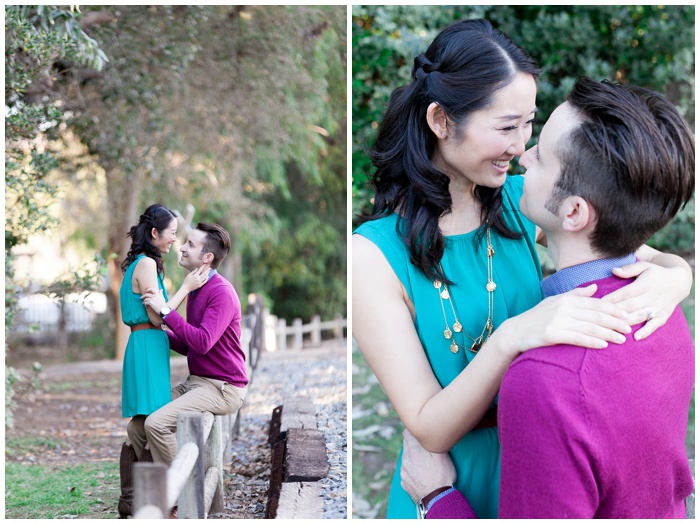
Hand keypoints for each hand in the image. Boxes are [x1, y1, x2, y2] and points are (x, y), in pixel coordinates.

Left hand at [141, 288, 165, 311]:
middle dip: (143, 296)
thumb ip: (161, 293)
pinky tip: (145, 306)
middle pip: (146, 294)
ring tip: (143, 303)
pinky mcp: (150, 303)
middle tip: (141, 298)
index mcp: (157, 294)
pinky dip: (144, 304)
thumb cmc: (163, 304)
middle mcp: (155, 296)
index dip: (147, 289)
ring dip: (143, 301)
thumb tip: (161, 289)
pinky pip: (145, 303)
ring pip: (145, 299)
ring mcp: (152, 299)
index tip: (145, 291)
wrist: (163, 310)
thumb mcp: (162, 297)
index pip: (151, 289)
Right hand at [181, 264, 209, 292]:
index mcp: (195, 275)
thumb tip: (197, 268)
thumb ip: (193, 271)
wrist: (186, 288)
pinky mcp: (200, 285)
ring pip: (205, 277)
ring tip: (209, 271)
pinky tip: (207, 276)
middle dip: (207, 270)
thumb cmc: (186, 281)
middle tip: (209, 268)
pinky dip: (207, 279)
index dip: (203, 267)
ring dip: (207, 274)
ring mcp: (200, 282)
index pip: (200, 270)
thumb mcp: (189, 275)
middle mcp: (198, 279)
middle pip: (204, 273)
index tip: (205, 264)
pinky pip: (205, 281)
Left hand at [400, 429, 455, 503]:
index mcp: (413, 451)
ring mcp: (403, 472)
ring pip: (405, 458)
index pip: (407, 433)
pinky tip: (420, 473)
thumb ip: (431, 442)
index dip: (413, 431)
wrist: (437, 499)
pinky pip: (405, 471)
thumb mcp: (442, 455)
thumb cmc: (442, 476)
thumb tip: (426, 433)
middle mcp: (405, 460)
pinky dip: (411, 469)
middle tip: (423, 446)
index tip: (420, 433)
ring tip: (423, 462)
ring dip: (411, 457)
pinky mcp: (404, 482)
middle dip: (412, 443)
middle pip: (405, 445)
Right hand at [496, 283, 631, 355]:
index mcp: (566, 299)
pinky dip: (592, 342)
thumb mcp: (555, 301)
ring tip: (622, 340)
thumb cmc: (537, 317)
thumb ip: (576, 294)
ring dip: (608, 334)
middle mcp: (563, 307)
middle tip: (630, 329)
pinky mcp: (552, 333)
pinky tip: (603, 346)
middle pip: (596, 315)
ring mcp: (557, 320)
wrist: (515, 332)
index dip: (613, 310)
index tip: (627, 316)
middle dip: (615, 322)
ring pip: (589, 327)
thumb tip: (595, 287)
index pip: (595, 304)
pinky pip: (577, 338)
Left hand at [604, 261, 689, 339]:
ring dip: (627, 323)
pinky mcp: (663, 316)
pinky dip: (646, 332)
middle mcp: (651, 296)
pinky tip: (635, 338)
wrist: (680, 282)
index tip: (598, 304)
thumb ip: (629, 269)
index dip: (612, 298)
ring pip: (640, 316)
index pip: (625, 292)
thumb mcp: (645, 266)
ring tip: (613, 329)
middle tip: (600, 319)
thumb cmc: (656, 273)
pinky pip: (654, 325)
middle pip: (630, 306)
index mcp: (645, 284)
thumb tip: (614, 270)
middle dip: (615, 313)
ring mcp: (658, 307)